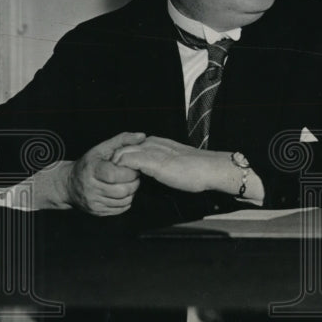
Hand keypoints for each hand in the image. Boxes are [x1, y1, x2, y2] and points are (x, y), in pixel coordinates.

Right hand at [63, 132, 144, 215]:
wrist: (69, 184)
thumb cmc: (89, 164)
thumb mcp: (103, 148)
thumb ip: (123, 140)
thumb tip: (142, 136)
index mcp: (92, 170)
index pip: (115, 175)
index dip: (129, 172)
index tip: (132, 167)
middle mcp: (91, 188)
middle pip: (123, 190)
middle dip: (134, 182)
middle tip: (133, 175)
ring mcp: (94, 202)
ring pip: (124, 200)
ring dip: (131, 191)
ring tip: (127, 182)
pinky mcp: (97, 212)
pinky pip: (120, 209)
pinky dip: (126, 200)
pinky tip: (122, 192)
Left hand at [111, 136, 233, 193]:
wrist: (210, 169)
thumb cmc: (199, 170)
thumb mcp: (176, 162)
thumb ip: (164, 163)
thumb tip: (157, 172)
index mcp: (159, 142)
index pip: (132, 145)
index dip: (123, 157)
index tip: (120, 171)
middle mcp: (153, 143)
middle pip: (123, 146)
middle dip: (114, 161)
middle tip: (111, 176)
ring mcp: (152, 151)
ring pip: (122, 152)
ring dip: (115, 165)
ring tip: (113, 179)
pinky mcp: (152, 161)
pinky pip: (127, 161)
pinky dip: (121, 169)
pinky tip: (121, 179)